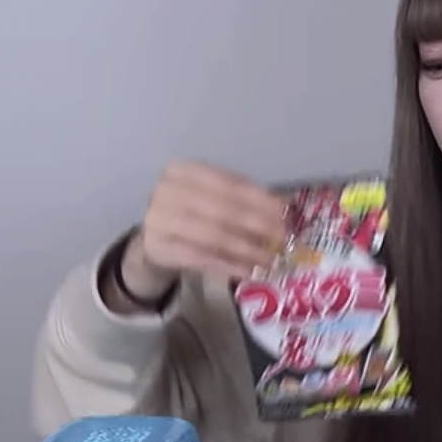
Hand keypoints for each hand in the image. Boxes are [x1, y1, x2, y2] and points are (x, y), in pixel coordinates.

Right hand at [116, 160, 288, 304]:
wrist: (154, 237)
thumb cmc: (191, 213)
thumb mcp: (212, 196)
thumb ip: (242, 199)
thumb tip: (287, 205)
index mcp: (184, 170)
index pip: (229, 184)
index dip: (260, 198)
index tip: (285, 211)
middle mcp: (167, 190)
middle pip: (223, 210)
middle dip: (258, 224)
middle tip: (283, 238)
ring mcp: (159, 220)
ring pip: (214, 235)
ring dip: (248, 249)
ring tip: (271, 259)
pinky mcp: (158, 247)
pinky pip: (202, 258)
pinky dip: (229, 265)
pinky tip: (249, 271)